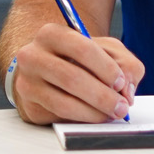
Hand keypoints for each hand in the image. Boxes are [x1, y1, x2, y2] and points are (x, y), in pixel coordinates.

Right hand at [10, 23, 144, 123]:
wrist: (48, 70)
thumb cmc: (80, 58)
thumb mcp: (107, 50)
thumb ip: (125, 64)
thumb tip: (126, 90)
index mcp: (52, 34)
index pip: (82, 49)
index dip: (106, 68)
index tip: (121, 83)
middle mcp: (32, 56)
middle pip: (71, 78)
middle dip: (102, 96)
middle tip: (121, 107)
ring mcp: (27, 82)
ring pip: (63, 102)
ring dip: (93, 112)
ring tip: (111, 114)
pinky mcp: (28, 106)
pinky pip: (58, 117)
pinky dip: (81, 119)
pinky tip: (95, 116)